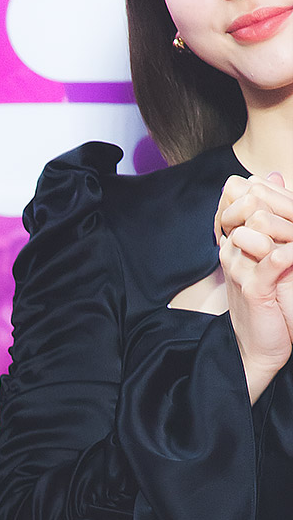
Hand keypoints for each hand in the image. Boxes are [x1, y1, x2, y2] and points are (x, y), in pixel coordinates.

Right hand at [215, 172, 292, 401]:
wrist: (259, 345)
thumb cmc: (269, 300)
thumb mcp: (270, 252)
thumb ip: (270, 213)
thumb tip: (272, 174)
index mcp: (235, 237)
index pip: (245, 194)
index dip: (270, 191)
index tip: (289, 207)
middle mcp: (232, 247)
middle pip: (251, 202)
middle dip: (281, 204)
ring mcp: (239, 265)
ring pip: (260, 224)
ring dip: (289, 227)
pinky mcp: (252, 286)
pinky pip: (274, 258)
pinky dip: (292, 253)